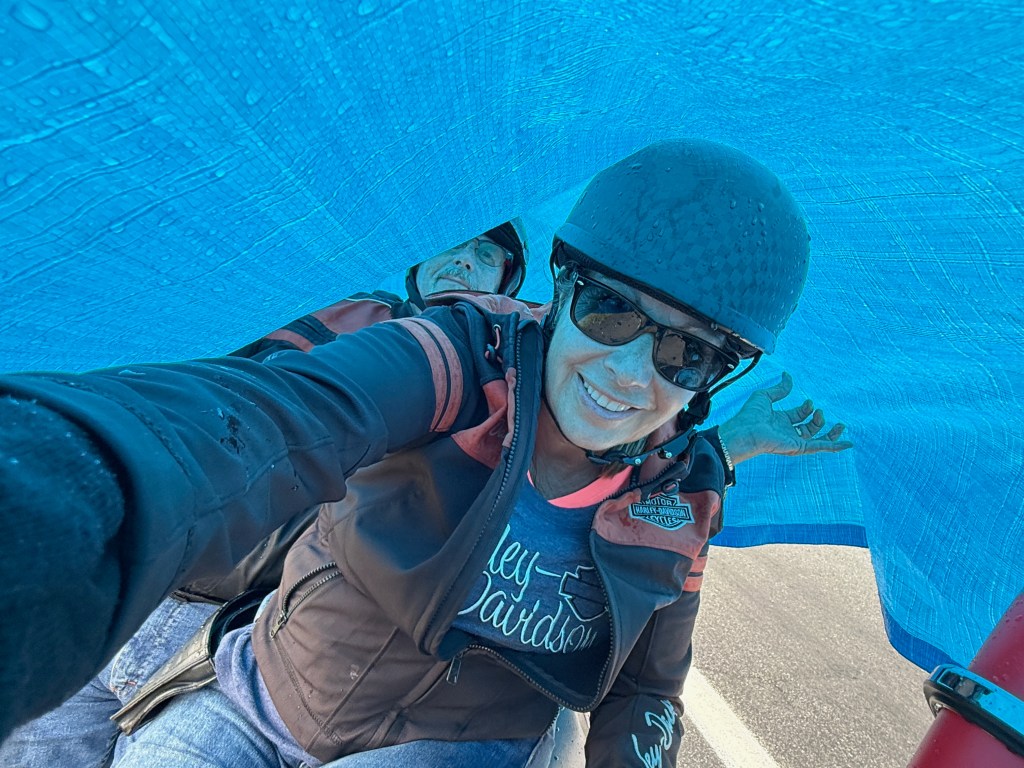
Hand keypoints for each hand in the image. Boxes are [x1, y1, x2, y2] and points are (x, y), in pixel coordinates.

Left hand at [717, 372, 852, 463]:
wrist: (746, 430)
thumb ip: (780, 389)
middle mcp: (787, 432)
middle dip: (818, 418)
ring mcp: (793, 441)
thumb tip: (787, 375)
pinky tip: (849, 444)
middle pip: (809, 427)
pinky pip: (820, 447)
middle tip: (818, 410)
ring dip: (829, 430)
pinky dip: (835, 446)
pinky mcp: (798, 448)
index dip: (806, 408)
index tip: (808, 402)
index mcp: (780, 421)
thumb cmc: (750, 415)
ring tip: (839, 424)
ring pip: (817, 438)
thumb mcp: (765, 396)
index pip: (799, 415)